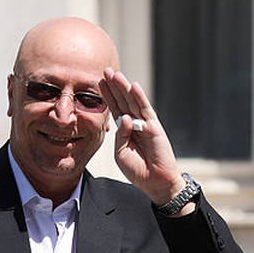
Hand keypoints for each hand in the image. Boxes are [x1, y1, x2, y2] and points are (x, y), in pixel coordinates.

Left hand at [99, 67, 185, 205]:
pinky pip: (146, 110)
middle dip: (113, 86)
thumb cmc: (137, 170)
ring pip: (133, 101)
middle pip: (122, 101)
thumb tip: (125, 118)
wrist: (155, 182)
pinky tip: (133, 86)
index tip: (98, 82)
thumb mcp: (121, 154)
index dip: (107, 96)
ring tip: (115, 73)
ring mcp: (145, 124)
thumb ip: (120, 136)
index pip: (114, 109)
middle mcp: (135, 124)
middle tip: (104, 70)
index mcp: (125, 130)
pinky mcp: (155, 127)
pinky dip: (140, 98)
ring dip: (124, 87)